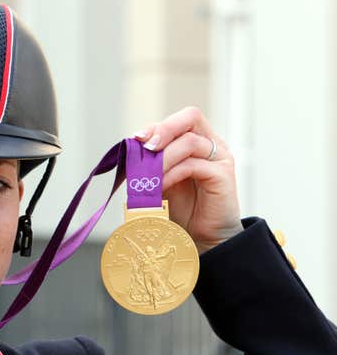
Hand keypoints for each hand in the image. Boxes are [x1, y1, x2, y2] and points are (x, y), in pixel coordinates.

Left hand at [134, 107, 243, 253]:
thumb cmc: (182, 208)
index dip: (155, 127)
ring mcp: (219, 158)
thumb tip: (129, 149)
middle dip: (163, 130)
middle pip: (190, 117)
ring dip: (163, 157)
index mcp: (197, 140)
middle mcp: (211, 144)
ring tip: (148, 175)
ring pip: (189, 141)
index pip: (176, 121)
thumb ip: (152, 162)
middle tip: (145, 148)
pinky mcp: (223, 174)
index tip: (135, 140)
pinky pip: (194, 165)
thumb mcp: (161, 179)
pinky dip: (172, 173)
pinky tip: (160, 186)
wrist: (203, 237)